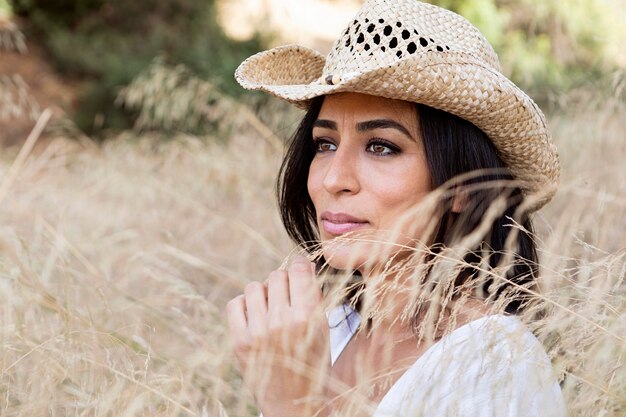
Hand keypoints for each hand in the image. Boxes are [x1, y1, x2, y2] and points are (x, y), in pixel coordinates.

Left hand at [226, 256, 330, 416]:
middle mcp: (282, 322)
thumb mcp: (322, 329)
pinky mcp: (239, 341)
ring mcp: (258, 332)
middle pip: (277, 276)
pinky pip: (235, 303)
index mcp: (308, 317)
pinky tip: (255, 316)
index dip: (300, 266)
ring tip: (271, 308)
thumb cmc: (313, 364)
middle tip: (287, 296)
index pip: (298, 270)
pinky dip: (245, 306)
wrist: (295, 404)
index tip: (300, 269)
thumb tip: (301, 264)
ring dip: (264, 293)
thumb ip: (313, 297)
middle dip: (283, 282)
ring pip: (255, 286)